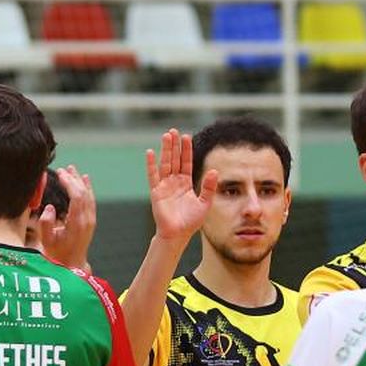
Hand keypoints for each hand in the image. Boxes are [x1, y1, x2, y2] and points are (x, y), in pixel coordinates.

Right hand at [38, 165, 96, 269]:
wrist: (72, 265)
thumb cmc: (57, 254)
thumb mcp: (47, 241)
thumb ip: (46, 224)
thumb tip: (49, 208)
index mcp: (77, 223)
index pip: (77, 197)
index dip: (69, 183)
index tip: (61, 174)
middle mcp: (86, 220)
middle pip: (83, 193)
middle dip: (73, 179)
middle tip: (64, 169)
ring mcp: (90, 220)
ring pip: (88, 196)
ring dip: (80, 181)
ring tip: (72, 169)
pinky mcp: (90, 221)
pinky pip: (91, 201)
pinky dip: (87, 189)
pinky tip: (85, 179)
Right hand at [146, 129, 216, 245]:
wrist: (178, 235)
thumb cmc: (190, 222)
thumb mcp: (205, 203)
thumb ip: (209, 187)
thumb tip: (214, 171)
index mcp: (185, 183)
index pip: (186, 162)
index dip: (186, 150)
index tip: (186, 137)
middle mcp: (174, 182)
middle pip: (174, 160)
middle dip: (174, 146)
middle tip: (174, 131)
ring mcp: (164, 186)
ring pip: (165, 164)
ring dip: (165, 150)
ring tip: (166, 136)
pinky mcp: (156, 192)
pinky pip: (153, 176)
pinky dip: (151, 164)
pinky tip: (150, 152)